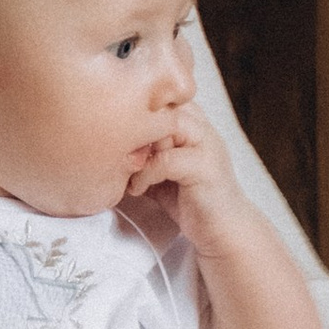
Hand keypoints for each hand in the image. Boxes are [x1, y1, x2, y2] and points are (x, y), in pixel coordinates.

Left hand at [122, 103, 243, 244]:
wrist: (223, 230)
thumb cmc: (191, 201)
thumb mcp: (160, 172)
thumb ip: (143, 154)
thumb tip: (105, 146)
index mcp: (194, 125)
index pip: (162, 98)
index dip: (136, 112)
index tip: (115, 135)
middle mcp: (204, 129)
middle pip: (164, 105)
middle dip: (135, 127)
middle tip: (117, 152)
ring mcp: (208, 146)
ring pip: (168, 125)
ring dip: (141, 147)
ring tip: (129, 169)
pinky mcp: (205, 168)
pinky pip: (167, 159)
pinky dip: (146, 173)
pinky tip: (137, 189)